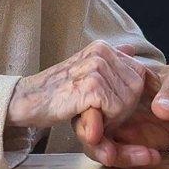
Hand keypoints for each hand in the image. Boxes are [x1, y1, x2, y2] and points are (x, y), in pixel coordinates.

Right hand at [6, 40, 146, 131]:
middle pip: (137, 88)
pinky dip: (106, 121)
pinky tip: (87, 119)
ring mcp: (96, 66)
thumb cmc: (59, 90)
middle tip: (99, 114)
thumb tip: (131, 48)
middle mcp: (102, 52)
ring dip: (113, 118)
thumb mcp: (86, 71)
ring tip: (91, 115)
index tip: (108, 105)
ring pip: (128, 101)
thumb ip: (110, 60)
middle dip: (123, 109)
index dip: (128, 96)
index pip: (139, 73)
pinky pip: (116, 109)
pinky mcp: (90, 86)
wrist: (29, 100)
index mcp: (104, 47)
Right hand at [75, 62, 168, 168]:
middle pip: (87, 121)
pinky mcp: (124, 142)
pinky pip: (116, 154)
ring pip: (98, 143)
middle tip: (109, 154)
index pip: (92, 90)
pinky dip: (130, 159)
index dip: (88, 111)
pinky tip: (153, 156)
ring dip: (115, 155)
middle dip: (93, 141)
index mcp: (118, 76)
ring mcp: (115, 123)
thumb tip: (162, 107)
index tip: (94, 131)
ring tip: (144, 156)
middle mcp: (111, 100)